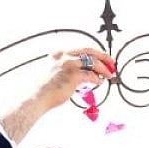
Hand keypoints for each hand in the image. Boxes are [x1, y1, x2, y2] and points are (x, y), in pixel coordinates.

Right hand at [0, 47, 115, 142]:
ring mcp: (68, 64)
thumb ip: (68, 71)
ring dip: (103, 68)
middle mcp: (64, 56)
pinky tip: (99, 82)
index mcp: (58, 54)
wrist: (37, 98)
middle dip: (103, 56)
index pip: (81, 49)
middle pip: (89, 51)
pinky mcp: (73, 75)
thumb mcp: (54, 74)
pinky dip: (97, 79)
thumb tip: (85, 76)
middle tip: (111, 63)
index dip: (94, 53)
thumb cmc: (44, 90)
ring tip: (108, 74)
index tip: (101, 57)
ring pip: (92, 62)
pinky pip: (90, 75)